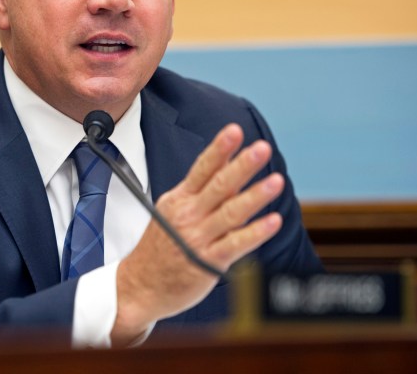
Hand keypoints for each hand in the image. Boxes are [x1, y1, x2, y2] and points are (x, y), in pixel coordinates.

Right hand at [111, 123, 283, 344]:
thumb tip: (228, 161)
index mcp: (180, 199)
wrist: (140, 285)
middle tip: (261, 149)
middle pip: (219, 185)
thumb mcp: (173, 209)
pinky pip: (236, 245)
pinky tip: (273, 221)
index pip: (202, 168)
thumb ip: (202, 188)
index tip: (235, 131)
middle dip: (242, 165)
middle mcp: (189, 215)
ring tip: (276, 181)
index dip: (219, 149)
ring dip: (255, 196)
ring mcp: (198, 239)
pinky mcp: (208, 262)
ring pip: (231, 213)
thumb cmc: (161, 246)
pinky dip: (255, 233)